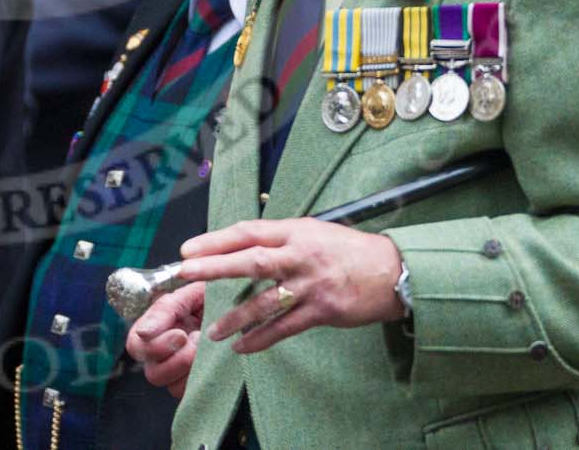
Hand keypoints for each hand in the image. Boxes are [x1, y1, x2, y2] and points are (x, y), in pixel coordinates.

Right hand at [126, 280, 203, 398]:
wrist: (245, 308)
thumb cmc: (214, 296)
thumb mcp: (189, 294)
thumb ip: (164, 310)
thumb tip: (144, 332)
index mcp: (154, 329)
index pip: (136, 347)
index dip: (155, 346)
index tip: (181, 334)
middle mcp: (163, 354)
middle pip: (153, 374)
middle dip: (177, 360)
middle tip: (198, 340)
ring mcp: (180, 371)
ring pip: (173, 387)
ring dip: (193, 368)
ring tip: (208, 347)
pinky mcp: (197, 382)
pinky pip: (194, 393)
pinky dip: (204, 378)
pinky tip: (214, 359)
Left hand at [174, 219, 403, 354]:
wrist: (392, 271)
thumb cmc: (349, 250)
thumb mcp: (314, 231)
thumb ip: (282, 238)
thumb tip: (244, 245)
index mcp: (295, 232)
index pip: (249, 231)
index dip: (216, 240)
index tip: (189, 249)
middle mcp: (300, 255)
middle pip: (250, 260)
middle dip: (214, 267)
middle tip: (186, 273)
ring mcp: (310, 284)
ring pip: (265, 301)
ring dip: (236, 317)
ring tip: (213, 331)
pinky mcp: (322, 310)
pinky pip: (285, 327)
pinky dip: (262, 339)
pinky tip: (243, 347)